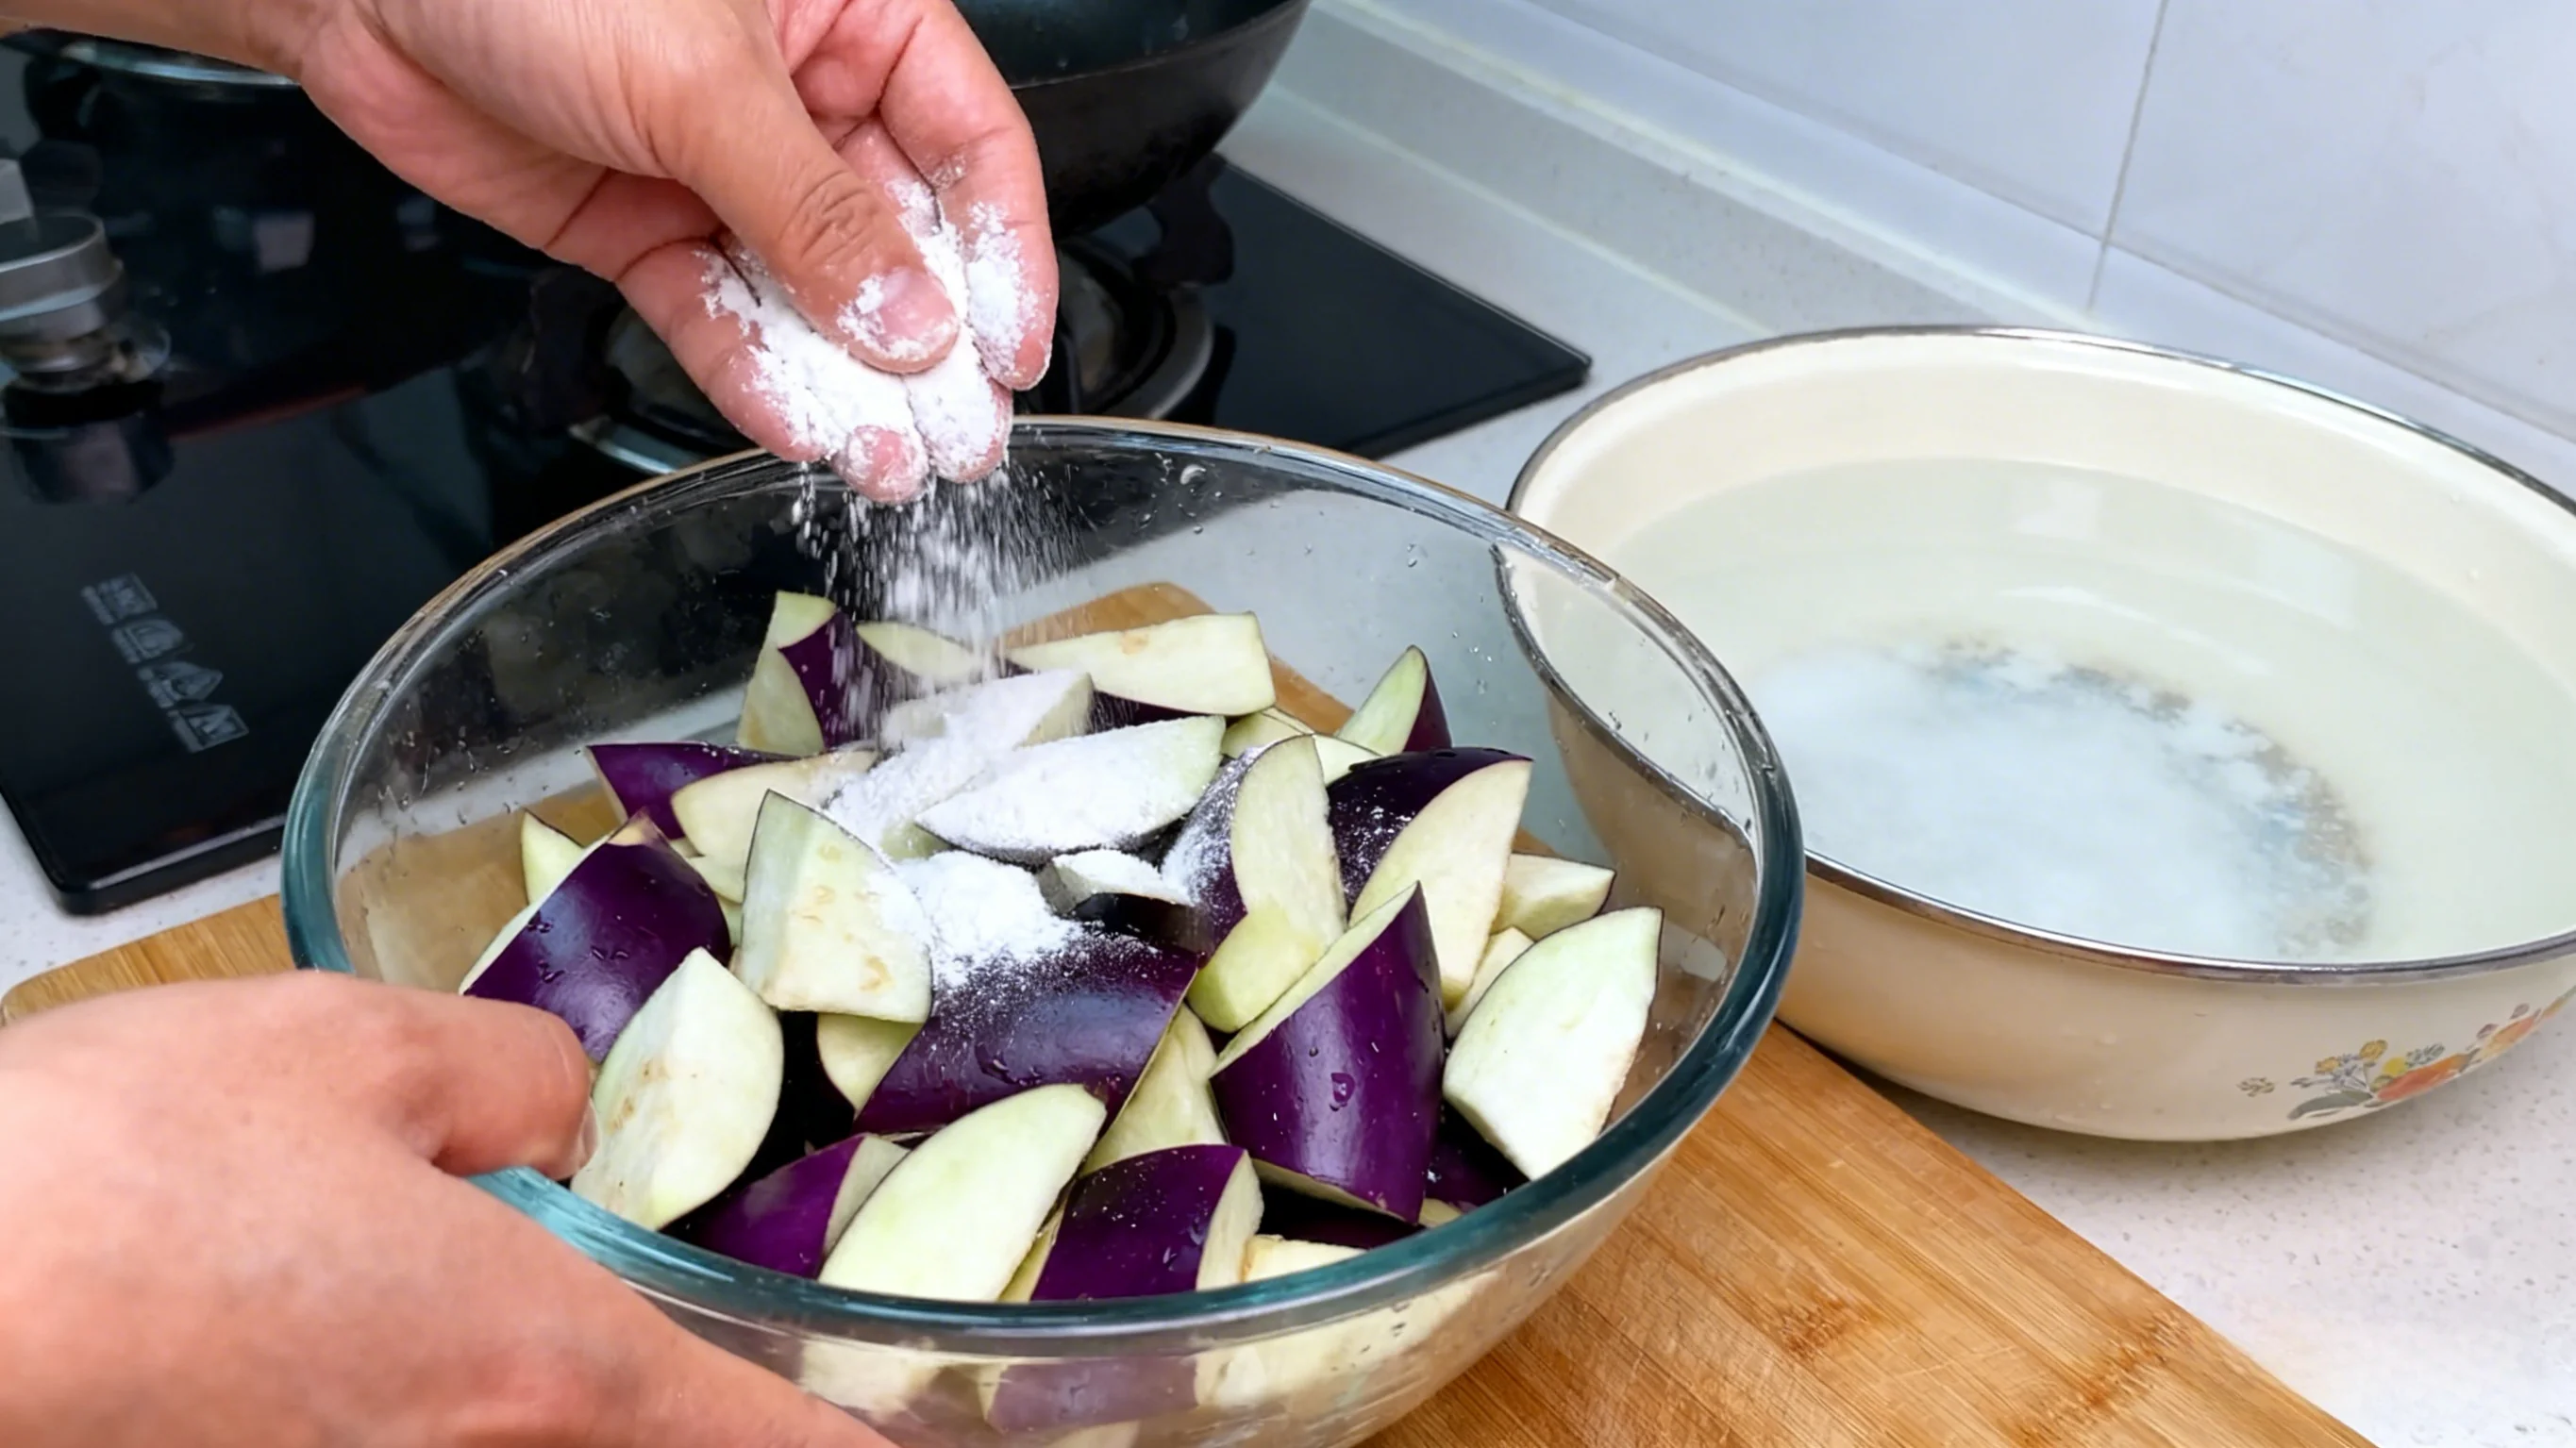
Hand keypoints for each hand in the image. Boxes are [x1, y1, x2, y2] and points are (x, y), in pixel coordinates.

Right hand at [0, 973, 888, 1445]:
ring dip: (567, 1412)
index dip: (860, 1446)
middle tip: (718, 1362)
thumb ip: (512, 1079)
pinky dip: (450, 1408)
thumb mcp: (352, 1051)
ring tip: (527, 1324)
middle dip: (696, 1416)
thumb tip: (561, 1112)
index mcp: (546, 1371)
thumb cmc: (103, 1181)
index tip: (905, 1430)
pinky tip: (388, 1338)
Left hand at [12, 0, 1056, 498]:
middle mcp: (800, 92)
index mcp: (854, 12)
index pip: (972, 144)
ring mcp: (721, 166)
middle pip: (900, 235)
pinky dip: (751, 374)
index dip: (1004, 254)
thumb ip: (813, 213)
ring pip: (811, 293)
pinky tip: (794, 424)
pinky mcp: (645, 227)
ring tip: (884, 462)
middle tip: (961, 438)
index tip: (1015, 353)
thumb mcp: (700, 80)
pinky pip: (718, 315)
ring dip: (846, 383)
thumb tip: (911, 321)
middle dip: (929, 346)